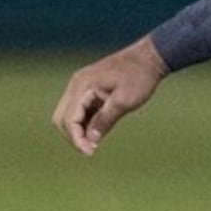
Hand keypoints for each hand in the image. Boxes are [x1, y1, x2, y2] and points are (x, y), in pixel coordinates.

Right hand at [52, 36, 167, 156]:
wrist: (148, 58)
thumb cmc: (139, 77)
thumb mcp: (124, 101)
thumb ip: (105, 121)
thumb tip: (90, 140)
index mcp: (82, 85)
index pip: (68, 118)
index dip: (76, 138)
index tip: (90, 152)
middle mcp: (77, 85)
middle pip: (62, 118)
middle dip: (73, 136)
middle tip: (91, 150)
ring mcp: (81, 87)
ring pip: (69, 116)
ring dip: (78, 131)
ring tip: (95, 144)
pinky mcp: (88, 90)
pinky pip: (79, 111)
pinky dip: (85, 124)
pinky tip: (98, 132)